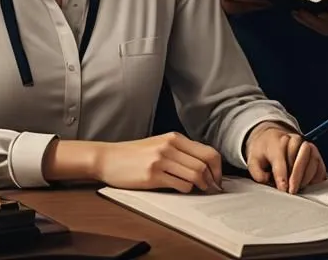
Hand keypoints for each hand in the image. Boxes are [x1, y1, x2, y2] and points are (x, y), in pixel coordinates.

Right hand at [93, 132, 222, 193]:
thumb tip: (203, 166)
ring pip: (195, 174)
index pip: (207, 151)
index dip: (217, 167)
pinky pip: (179, 184)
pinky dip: (186, 189)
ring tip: (200, 190)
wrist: (109, 158)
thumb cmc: (134, 154)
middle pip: (204, 163)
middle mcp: (170, 146)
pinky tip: (182, 189)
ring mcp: (161, 160)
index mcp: (174, 137)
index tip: (217, 178)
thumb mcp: (159, 145)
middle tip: (213, 188)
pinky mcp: (153, 175)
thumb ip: (179, 151)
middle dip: (213, 179)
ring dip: (201, 186)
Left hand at [245, 123, 326, 193]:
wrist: (272, 139)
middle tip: (292, 191)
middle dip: (297, 175)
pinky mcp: (315, 154)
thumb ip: (257, 172)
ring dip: (307, 176)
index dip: (282, 175)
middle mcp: (294, 140)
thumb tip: (268, 180)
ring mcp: (307, 145)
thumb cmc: (264, 152)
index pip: (281, 158)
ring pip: (313, 159)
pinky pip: (320, 165)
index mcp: (277, 141)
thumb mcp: (254, 160)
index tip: (283, 189)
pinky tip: (307, 184)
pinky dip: (316, 177)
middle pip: (301, 154)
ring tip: (298, 188)